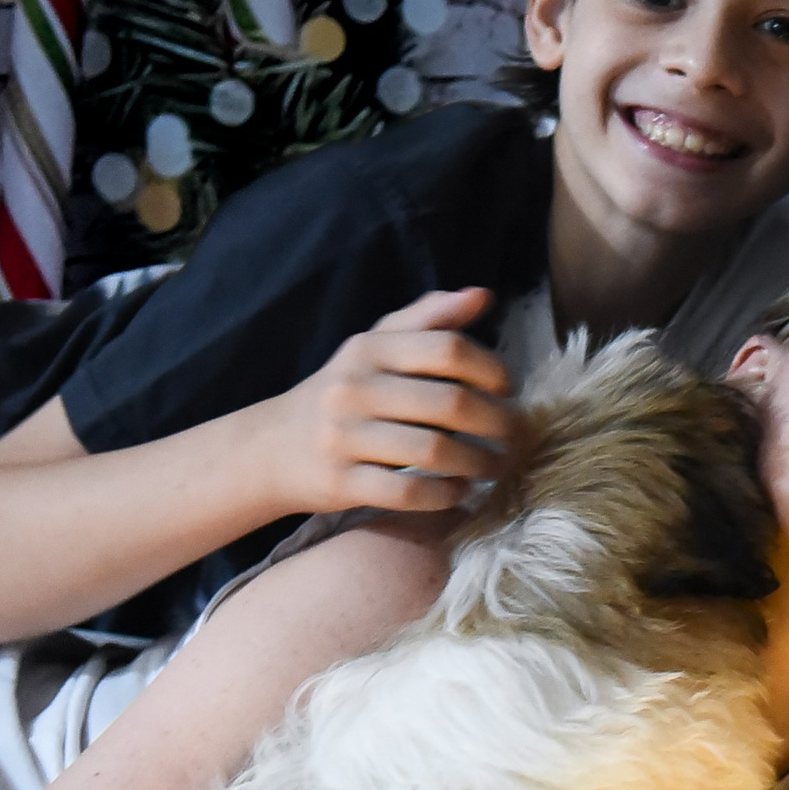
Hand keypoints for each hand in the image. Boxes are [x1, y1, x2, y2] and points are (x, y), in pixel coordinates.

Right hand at [256, 288, 530, 515]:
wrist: (269, 448)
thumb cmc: (341, 395)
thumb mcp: (374, 348)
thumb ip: (428, 319)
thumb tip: (484, 295)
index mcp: (370, 350)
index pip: (447, 349)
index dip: (491, 369)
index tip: (509, 389)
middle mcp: (354, 389)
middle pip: (450, 405)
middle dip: (498, 423)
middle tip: (519, 436)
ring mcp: (345, 438)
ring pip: (435, 452)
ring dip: (481, 463)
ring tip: (499, 466)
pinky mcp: (342, 483)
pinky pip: (410, 493)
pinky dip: (446, 494)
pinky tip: (463, 491)